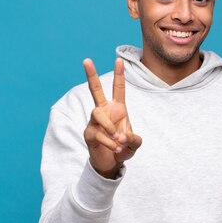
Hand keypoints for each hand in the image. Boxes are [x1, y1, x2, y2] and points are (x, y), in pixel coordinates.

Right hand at [83, 58, 141, 178]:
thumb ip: (134, 140)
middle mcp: (104, 111)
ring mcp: (94, 121)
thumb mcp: (135, 144)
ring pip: (97, 113)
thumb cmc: (123, 148)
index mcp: (118, 108)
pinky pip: (97, 133)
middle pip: (95, 89)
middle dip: (91, 75)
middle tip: (86, 60)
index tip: (119, 59)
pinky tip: (115, 148)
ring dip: (109, 126)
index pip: (118, 88)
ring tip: (118, 139)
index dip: (119, 75)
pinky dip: (108, 142)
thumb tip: (121, 137)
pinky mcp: (88, 133)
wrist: (111, 163)